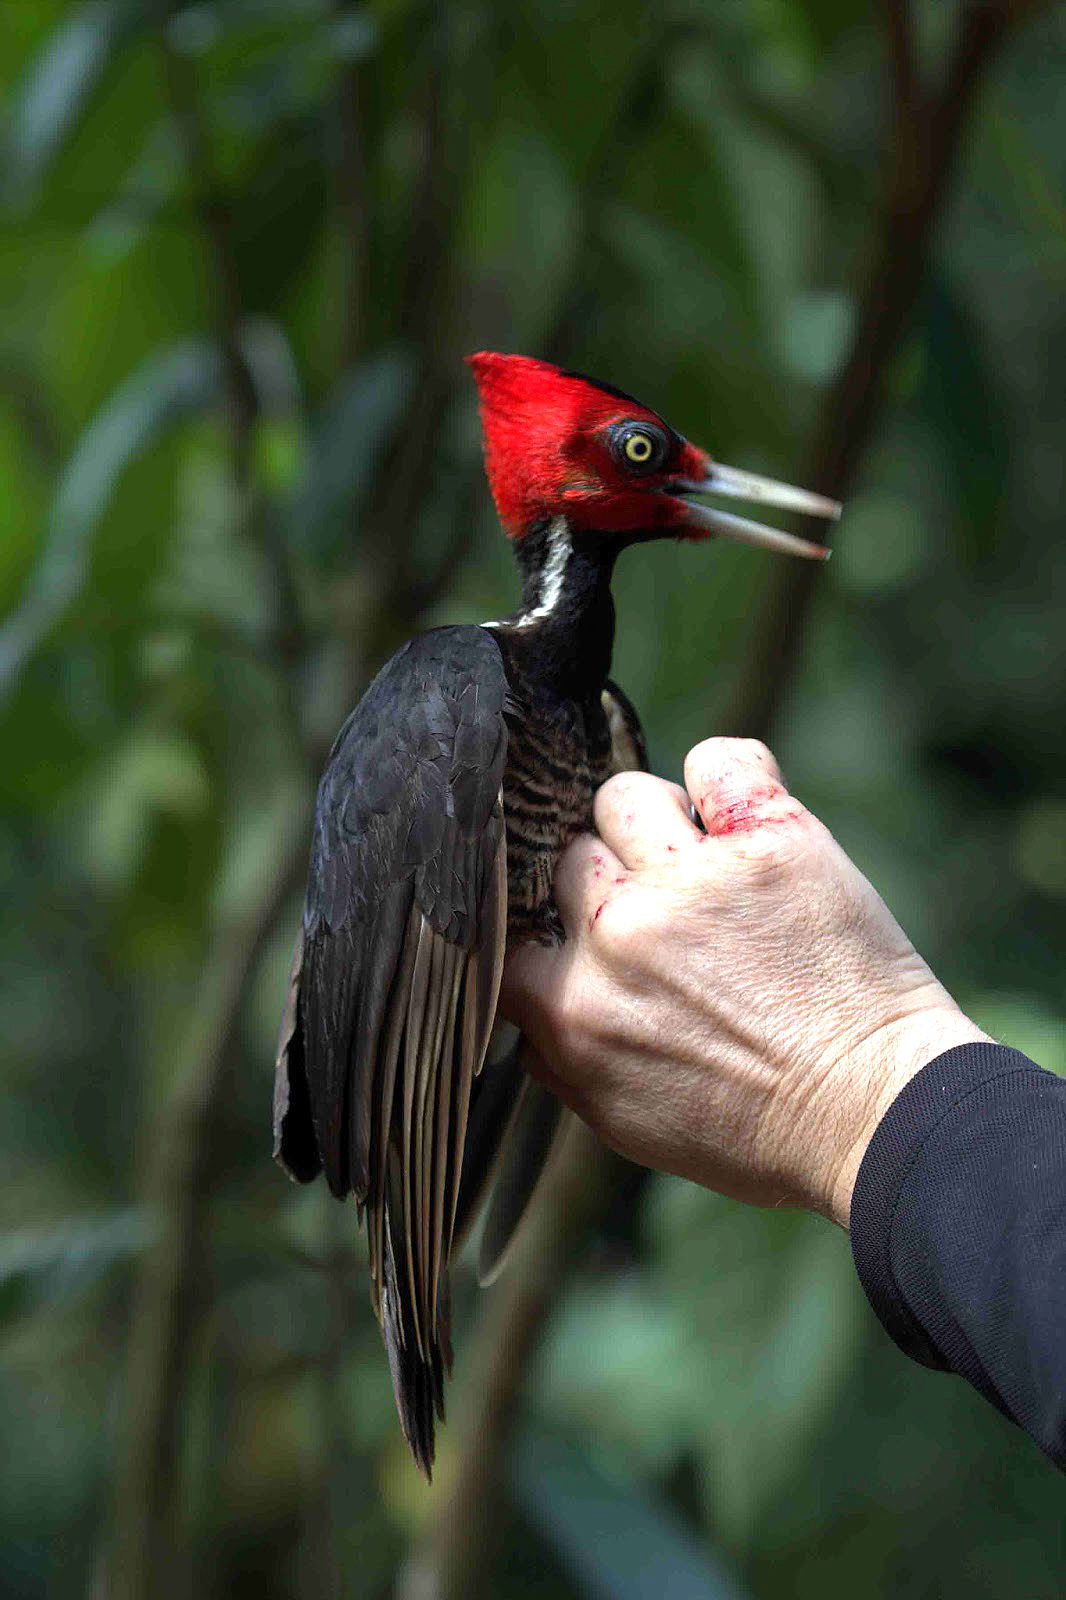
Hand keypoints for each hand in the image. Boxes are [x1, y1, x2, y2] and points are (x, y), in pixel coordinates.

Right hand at [501, 737, 986, 1227]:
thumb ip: (559, 1057)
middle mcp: (620, 932)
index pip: (511, 927)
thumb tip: (526, 1004)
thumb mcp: (623, 1123)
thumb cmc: (757, 1132)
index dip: (548, 922)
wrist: (874, 1113)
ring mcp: (695, 880)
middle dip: (607, 876)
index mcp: (572, 1006)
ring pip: (626, 796)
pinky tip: (736, 808)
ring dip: (654, 821)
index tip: (581, 928)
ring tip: (698, 856)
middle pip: (570, 854)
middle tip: (661, 907)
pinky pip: (718, 760)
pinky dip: (723, 774)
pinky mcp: (772, 840)